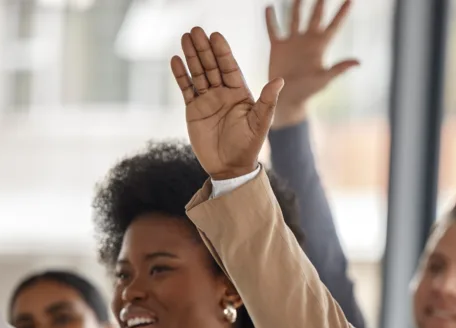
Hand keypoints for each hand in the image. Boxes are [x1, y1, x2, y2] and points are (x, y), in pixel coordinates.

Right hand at [172, 28, 283, 179]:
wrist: (230, 168)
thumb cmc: (248, 147)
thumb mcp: (260, 123)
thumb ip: (267, 101)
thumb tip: (280, 80)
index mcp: (240, 93)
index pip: (230, 67)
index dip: (223, 52)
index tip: (216, 36)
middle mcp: (223, 93)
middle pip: (212, 66)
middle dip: (204, 48)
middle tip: (195, 30)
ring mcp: (207, 100)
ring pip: (198, 73)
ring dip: (191, 56)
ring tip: (184, 38)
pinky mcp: (193, 110)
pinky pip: (186, 88)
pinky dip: (181, 75)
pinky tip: (176, 60)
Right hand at [266, 0, 357, 127]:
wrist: (287, 100)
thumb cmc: (308, 91)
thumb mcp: (324, 79)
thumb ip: (339, 68)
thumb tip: (358, 62)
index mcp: (320, 47)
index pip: (334, 25)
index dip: (342, 12)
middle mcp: (307, 41)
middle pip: (315, 17)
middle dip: (320, 3)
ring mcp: (292, 42)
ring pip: (295, 18)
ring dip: (297, 6)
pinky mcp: (278, 47)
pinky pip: (273, 29)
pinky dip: (270, 19)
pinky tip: (269, 7)